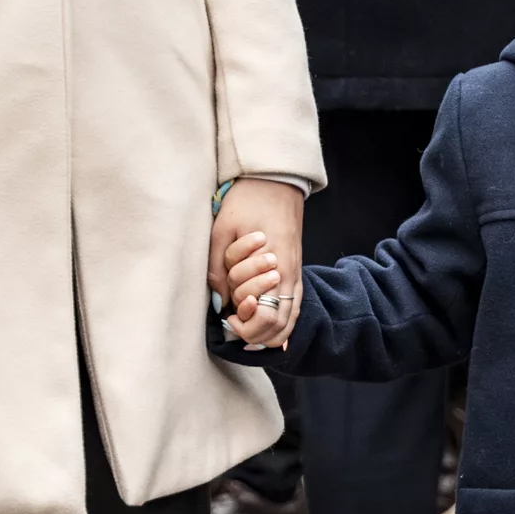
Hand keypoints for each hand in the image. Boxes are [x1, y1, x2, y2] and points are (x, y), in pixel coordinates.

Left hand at [210, 179, 304, 347]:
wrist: (274, 181)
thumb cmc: (247, 202)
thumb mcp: (222, 232)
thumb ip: (218, 270)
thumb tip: (219, 302)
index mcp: (274, 267)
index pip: (265, 317)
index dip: (244, 324)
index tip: (227, 314)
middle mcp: (290, 277)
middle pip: (278, 328)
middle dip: (253, 330)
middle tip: (233, 317)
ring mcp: (296, 276)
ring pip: (288, 323)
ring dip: (266, 332)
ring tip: (245, 323)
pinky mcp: (296, 272)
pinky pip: (293, 309)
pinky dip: (280, 324)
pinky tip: (267, 330)